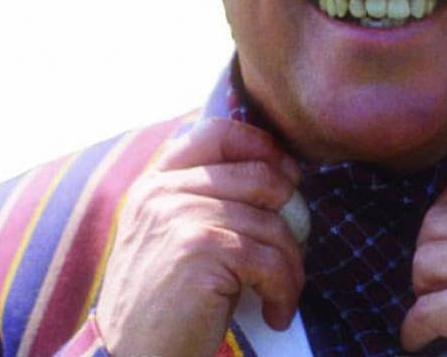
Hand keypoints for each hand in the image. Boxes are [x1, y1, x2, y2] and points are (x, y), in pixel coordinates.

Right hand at [94, 118, 304, 356]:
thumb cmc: (161, 306)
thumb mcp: (170, 238)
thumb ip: (202, 201)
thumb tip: (278, 174)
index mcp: (155, 183)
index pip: (217, 132)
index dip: (263, 147)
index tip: (288, 177)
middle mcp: (164, 193)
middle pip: (261, 177)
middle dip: (291, 218)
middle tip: (289, 255)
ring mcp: (181, 217)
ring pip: (274, 224)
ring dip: (291, 268)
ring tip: (280, 296)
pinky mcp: (201, 249)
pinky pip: (272, 260)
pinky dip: (285, 291)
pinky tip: (274, 314)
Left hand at [402, 168, 446, 356]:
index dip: (446, 212)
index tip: (444, 240)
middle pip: (437, 221)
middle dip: (429, 253)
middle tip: (435, 283)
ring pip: (425, 262)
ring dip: (423, 291)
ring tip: (434, 310)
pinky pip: (426, 310)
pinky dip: (416, 330)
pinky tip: (423, 340)